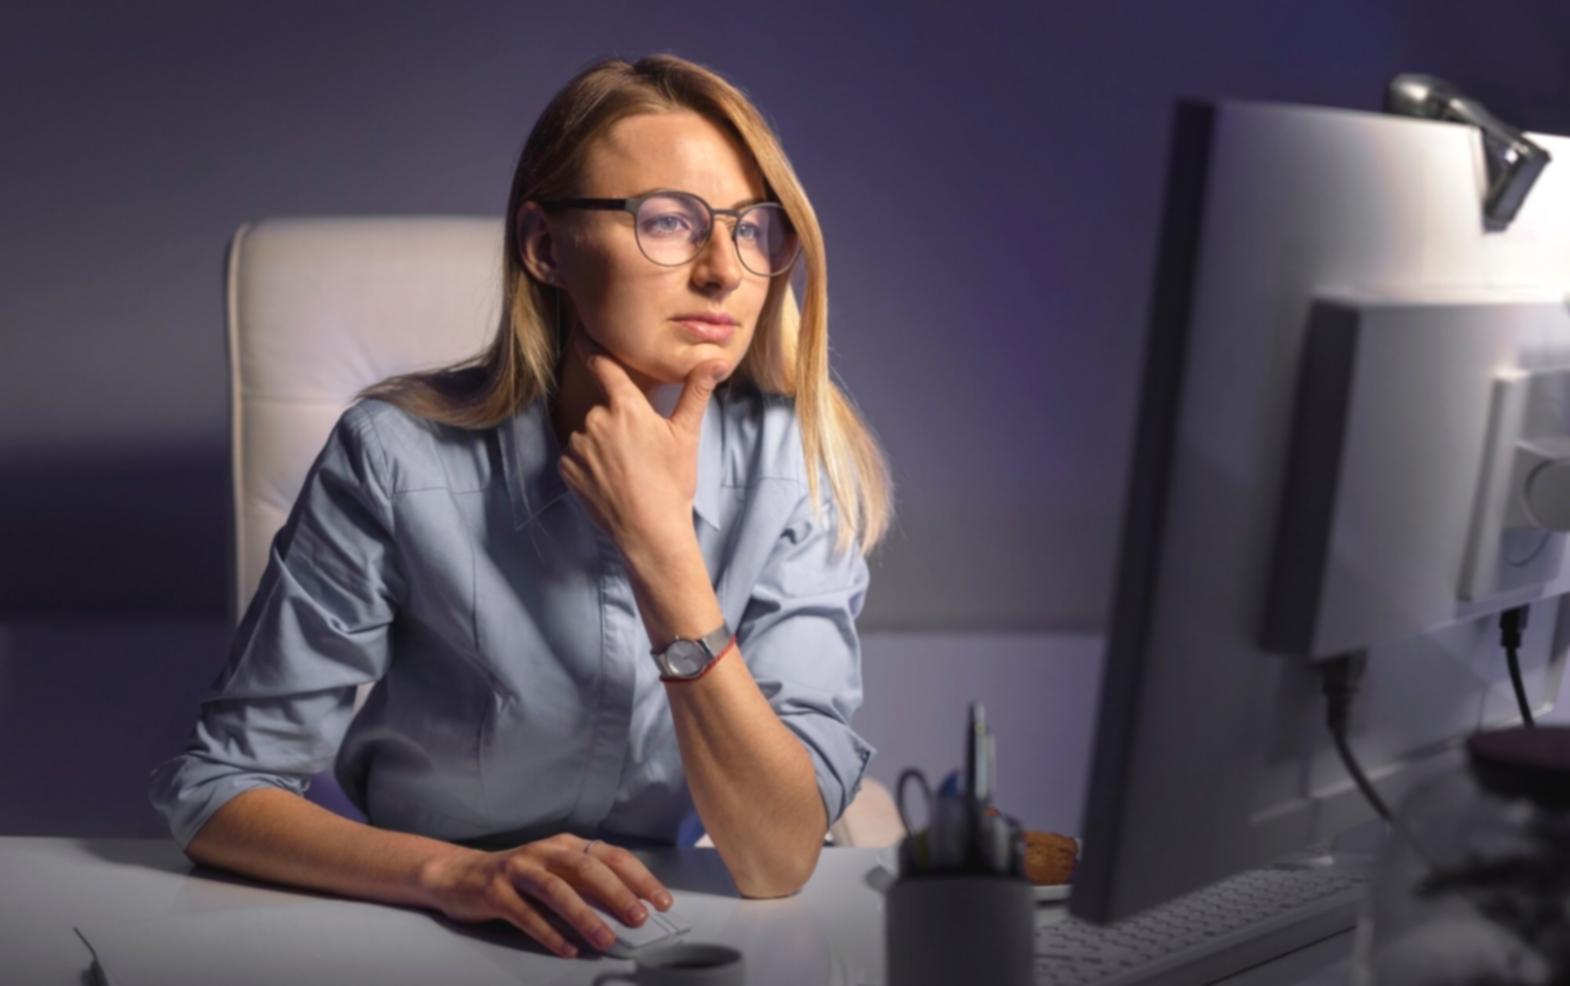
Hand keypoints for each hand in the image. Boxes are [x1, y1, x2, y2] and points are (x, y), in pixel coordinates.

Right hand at [417, 833, 674, 958]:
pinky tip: (567, 950)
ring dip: (584, 915)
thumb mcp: (556, 872)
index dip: (638, 876)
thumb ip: (588, 883)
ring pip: (556, 890)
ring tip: (605, 939)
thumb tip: (631, 906)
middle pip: (587, 868)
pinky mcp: (495, 891)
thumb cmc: (520, 878)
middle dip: (616, 893)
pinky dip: (548, 933)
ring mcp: (518, 869)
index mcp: (566, 844)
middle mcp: (545, 851)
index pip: (610, 855)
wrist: (459, 875)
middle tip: (639, 918)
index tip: (662, 900)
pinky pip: (525, 914)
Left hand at [558, 333, 727, 557]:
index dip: (591, 347)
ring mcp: (578, 445)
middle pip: (603, 408)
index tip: (581, 333)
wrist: (650, 531)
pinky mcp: (566, 468)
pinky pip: (576, 456)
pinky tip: (609, 480)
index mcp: (626, 407)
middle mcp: (596, 420)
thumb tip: (716, 360)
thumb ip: (696, 391)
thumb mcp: (686, 435)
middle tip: (640, 450)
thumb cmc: (672, 483)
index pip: (603, 366)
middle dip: (617, 422)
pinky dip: (588, 463)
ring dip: (602, 444)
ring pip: (589, 433)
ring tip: (626, 469)